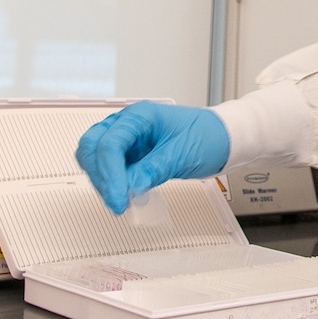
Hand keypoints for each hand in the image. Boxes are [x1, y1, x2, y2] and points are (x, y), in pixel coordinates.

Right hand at [75, 103, 230, 215]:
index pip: (110, 143)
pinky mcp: (131, 154)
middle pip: (93, 146)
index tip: (118, 198)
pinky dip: (112, 183)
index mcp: (140, 116)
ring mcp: (128, 139)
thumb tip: (130, 187)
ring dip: (103, 181)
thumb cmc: (208, 135)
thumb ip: (154, 169)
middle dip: (100, 176)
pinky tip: (125, 196)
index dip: (110, 174)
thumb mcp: (183, 153)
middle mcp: (128, 124)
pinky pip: (111, 168)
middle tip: (116, 202)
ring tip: (121, 201)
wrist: (224, 138)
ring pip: (96, 158)